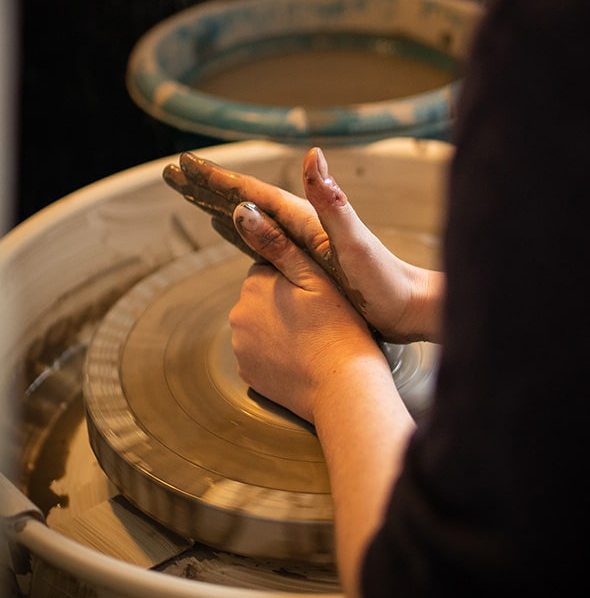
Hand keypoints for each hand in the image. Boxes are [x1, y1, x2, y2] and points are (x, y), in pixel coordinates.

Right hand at [171, 147, 443, 342]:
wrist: (409, 305)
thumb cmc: (384, 280)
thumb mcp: (354, 243)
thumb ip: (332, 203)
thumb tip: (313, 155)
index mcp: (305, 218)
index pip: (251, 193)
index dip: (216, 179)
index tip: (184, 162)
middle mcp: (302, 225)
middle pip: (245, 200)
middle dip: (208, 187)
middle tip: (173, 173)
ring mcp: (303, 243)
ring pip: (250, 219)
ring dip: (219, 206)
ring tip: (193, 197)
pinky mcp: (306, 262)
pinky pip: (261, 242)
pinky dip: (240, 232)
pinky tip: (233, 232)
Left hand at [229, 201, 384, 423]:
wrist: (343, 386)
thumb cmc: (337, 326)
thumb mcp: (314, 276)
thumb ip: (276, 243)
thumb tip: (241, 210)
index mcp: (255, 285)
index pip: (269, 270)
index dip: (296, 278)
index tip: (317, 292)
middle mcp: (238, 315)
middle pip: (262, 298)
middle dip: (283, 302)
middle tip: (318, 316)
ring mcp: (241, 348)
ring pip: (260, 326)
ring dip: (279, 327)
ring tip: (312, 337)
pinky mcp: (248, 375)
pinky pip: (260, 354)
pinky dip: (277, 353)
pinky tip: (302, 357)